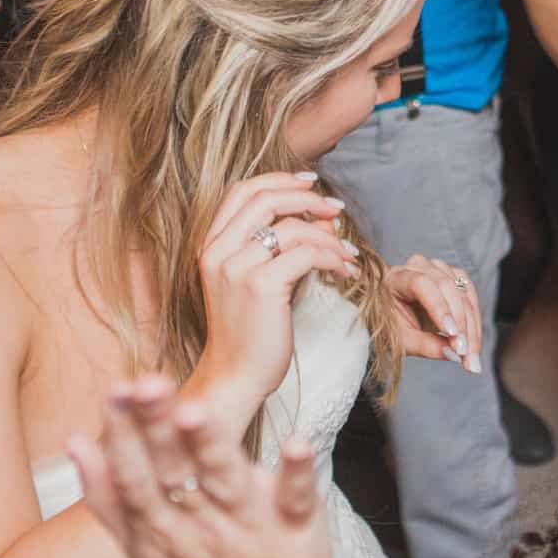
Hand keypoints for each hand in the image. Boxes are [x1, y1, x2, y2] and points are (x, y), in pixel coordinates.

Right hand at [68, 378, 332, 557]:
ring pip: (228, 479)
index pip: (135, 479)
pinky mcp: (298, 526)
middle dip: (160, 427)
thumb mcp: (148, 545)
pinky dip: (298, 472)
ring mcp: (251, 522)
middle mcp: (204, 522)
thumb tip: (74, 442)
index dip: (124, 438)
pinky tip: (298, 444)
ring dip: (213, 444)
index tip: (114, 390)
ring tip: (196, 410)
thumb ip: (111, 498)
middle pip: (176, 471)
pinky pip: (298, 498)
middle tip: (148, 382)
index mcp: (166, 525)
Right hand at [191, 174, 356, 418]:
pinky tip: (343, 272)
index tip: (309, 182)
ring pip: (292, 228)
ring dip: (328, 236)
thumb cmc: (249, 330)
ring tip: (346, 252)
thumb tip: (323, 216)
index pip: (242, 191)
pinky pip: (307, 255)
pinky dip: (332, 257)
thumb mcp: (257, 278)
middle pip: (266, 199)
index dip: (278, 179)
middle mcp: (219, 252)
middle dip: (307, 198)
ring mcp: (237, 268)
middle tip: (335, 209)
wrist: (234, 378)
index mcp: (211, 245)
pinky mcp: (261, 287)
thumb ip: (282, 244)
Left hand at [386, 255, 482, 371]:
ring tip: (471, 355)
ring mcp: (438, 268)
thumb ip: (424, 345)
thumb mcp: (401, 339)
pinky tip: (473, 340)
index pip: (422, 284)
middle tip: (465, 354)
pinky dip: (474, 319)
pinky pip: (470, 294)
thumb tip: (452, 355)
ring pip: (462, 292)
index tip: (452, 334)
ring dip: (471, 325)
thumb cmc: (391, 324)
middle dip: (460, 323)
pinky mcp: (453, 276)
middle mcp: (419, 266)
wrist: (393, 313)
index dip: (439, 307)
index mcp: (398, 277)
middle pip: (447, 287)